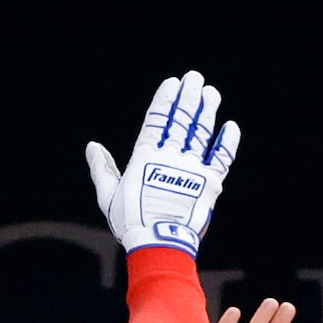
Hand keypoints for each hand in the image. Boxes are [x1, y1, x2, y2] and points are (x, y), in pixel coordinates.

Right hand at [86, 71, 239, 255]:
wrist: (158, 243)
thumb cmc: (130, 223)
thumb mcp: (108, 196)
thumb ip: (102, 170)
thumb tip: (92, 147)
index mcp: (146, 156)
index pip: (158, 119)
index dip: (166, 98)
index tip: (173, 82)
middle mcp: (171, 156)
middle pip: (182, 119)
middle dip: (189, 96)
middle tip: (195, 78)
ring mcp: (192, 168)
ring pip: (202, 132)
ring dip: (207, 110)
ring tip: (211, 93)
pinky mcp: (210, 183)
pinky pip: (221, 158)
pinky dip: (227, 142)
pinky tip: (230, 127)